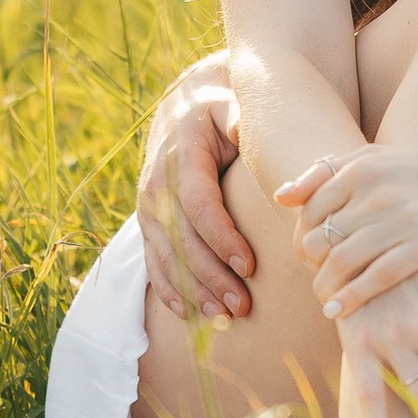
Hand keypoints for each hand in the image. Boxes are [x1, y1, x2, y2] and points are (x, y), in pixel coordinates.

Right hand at [137, 54, 253, 320]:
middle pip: (182, 239)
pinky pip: (153, 260)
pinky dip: (169, 288)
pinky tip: (189, 313)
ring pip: (166, 255)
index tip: (250, 265)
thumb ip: (249, 123)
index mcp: (182, 154)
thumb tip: (269, 149)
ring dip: (193, 290)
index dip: (222, 238)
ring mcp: (149, 204)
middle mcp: (158, 182)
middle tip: (244, 305)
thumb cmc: (227, 106)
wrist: (189, 100)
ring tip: (225, 317)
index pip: (198, 203)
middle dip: (211, 276)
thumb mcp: (238, 104)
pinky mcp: (149, 220)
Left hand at [279, 138, 417, 318]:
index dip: (303, 236)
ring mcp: (405, 217)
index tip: (309, 254)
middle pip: (321, 237)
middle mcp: (379, 189)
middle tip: (316, 279)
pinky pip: (377, 276)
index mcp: (364, 166)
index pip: (310, 210)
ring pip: (343, 259)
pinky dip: (351, 297)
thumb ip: (328, 172)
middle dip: (311, 264)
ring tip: (324, 300)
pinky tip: (339, 311)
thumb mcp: (380, 161)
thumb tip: (282, 196)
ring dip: (325, 286)